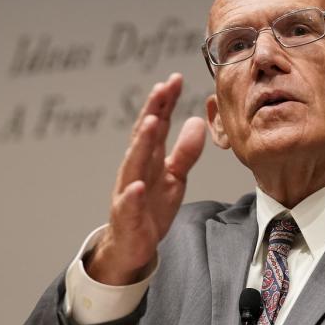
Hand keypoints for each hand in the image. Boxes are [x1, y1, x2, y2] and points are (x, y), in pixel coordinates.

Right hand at [87, 73, 206, 284]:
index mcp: (149, 159)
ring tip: (152, 123)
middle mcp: (135, 169)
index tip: (175, 79)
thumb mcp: (174, 177)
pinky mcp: (127, 217)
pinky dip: (132, 195)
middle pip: (143, 136)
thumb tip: (197, 121)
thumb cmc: (151, 207)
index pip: (157, 125)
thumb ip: (184, 151)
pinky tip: (137, 186)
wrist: (131, 246)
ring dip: (142, 143)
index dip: (164, 103)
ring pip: (134, 164)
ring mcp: (129, 192)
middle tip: (162, 88)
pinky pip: (129, 205)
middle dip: (152, 112)